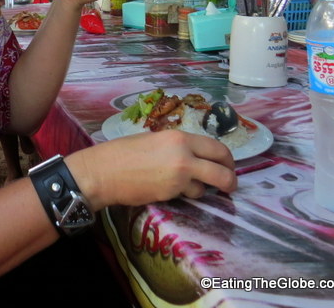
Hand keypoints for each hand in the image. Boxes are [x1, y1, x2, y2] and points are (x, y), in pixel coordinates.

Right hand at [69, 130, 236, 208]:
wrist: (103, 172)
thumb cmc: (122, 153)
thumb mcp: (153, 140)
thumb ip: (176, 147)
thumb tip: (193, 156)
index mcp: (179, 137)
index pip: (217, 148)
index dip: (227, 159)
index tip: (227, 166)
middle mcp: (184, 155)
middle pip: (222, 170)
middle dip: (230, 180)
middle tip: (228, 185)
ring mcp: (180, 176)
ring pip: (207, 186)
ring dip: (202, 189)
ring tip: (188, 187)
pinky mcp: (172, 193)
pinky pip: (189, 195)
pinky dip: (185, 195)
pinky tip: (169, 190)